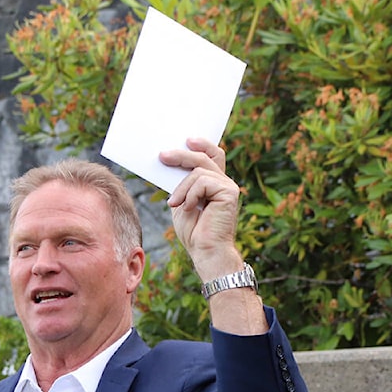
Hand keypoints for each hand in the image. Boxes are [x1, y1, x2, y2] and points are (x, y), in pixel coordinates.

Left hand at [159, 138, 242, 279]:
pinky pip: (202, 181)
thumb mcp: (181, 202)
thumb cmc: (193, 232)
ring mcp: (229, 186)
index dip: (202, 144)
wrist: (205, 251)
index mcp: (214, 183)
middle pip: (204, 157)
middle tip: (162, 156)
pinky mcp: (229, 192)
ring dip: (182, 187)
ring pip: (199, 170)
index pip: (212, 155)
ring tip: (175, 203)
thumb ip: (180, 184)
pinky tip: (189, 208)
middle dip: (181, 155)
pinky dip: (190, 194)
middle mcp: (224, 182)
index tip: (186, 140)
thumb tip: (167, 163)